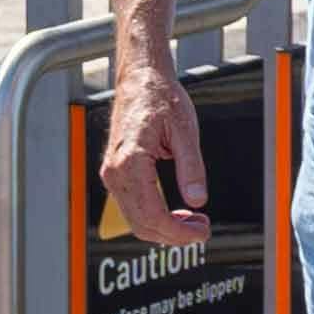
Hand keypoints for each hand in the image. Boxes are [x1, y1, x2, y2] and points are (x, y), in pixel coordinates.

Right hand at [102, 51, 207, 245]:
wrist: (140, 79)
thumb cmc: (160, 97)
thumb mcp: (185, 130)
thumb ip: (191, 167)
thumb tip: (198, 200)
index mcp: (130, 161)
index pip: (152, 213)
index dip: (178, 231)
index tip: (201, 233)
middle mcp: (115, 171)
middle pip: (141, 223)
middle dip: (173, 234)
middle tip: (202, 230)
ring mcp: (111, 173)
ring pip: (135, 219)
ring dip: (164, 227)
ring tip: (194, 222)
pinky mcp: (115, 172)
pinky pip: (132, 206)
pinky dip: (154, 216)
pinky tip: (177, 213)